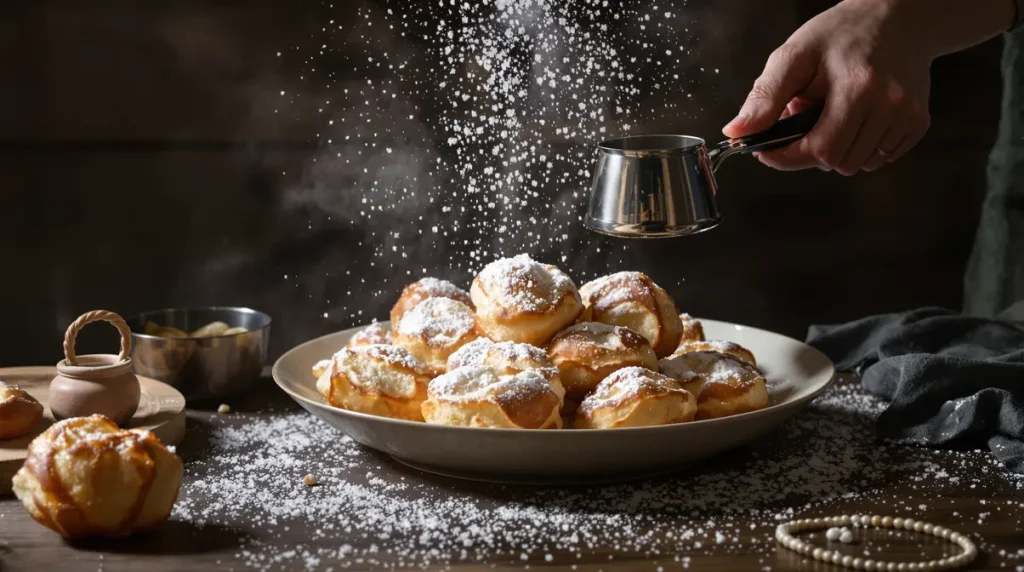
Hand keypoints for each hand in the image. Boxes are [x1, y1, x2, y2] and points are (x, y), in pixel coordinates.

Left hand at [723, 0, 933, 174]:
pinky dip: (862, 147)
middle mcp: (889, 104)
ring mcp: (908, 115)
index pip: (819, 150)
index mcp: (856, 87)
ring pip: (858, 164)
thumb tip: (736, 132)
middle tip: (807, 118)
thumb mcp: (795, 54)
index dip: (786, 157)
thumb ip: (766, 95)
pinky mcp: (919, 123)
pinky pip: (880, 158)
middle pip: (837, 162)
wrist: (899, 18)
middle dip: (812, 150)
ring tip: (833, 114)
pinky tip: (857, 119)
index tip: (767, 151)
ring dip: (837, 149)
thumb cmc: (841, 34)